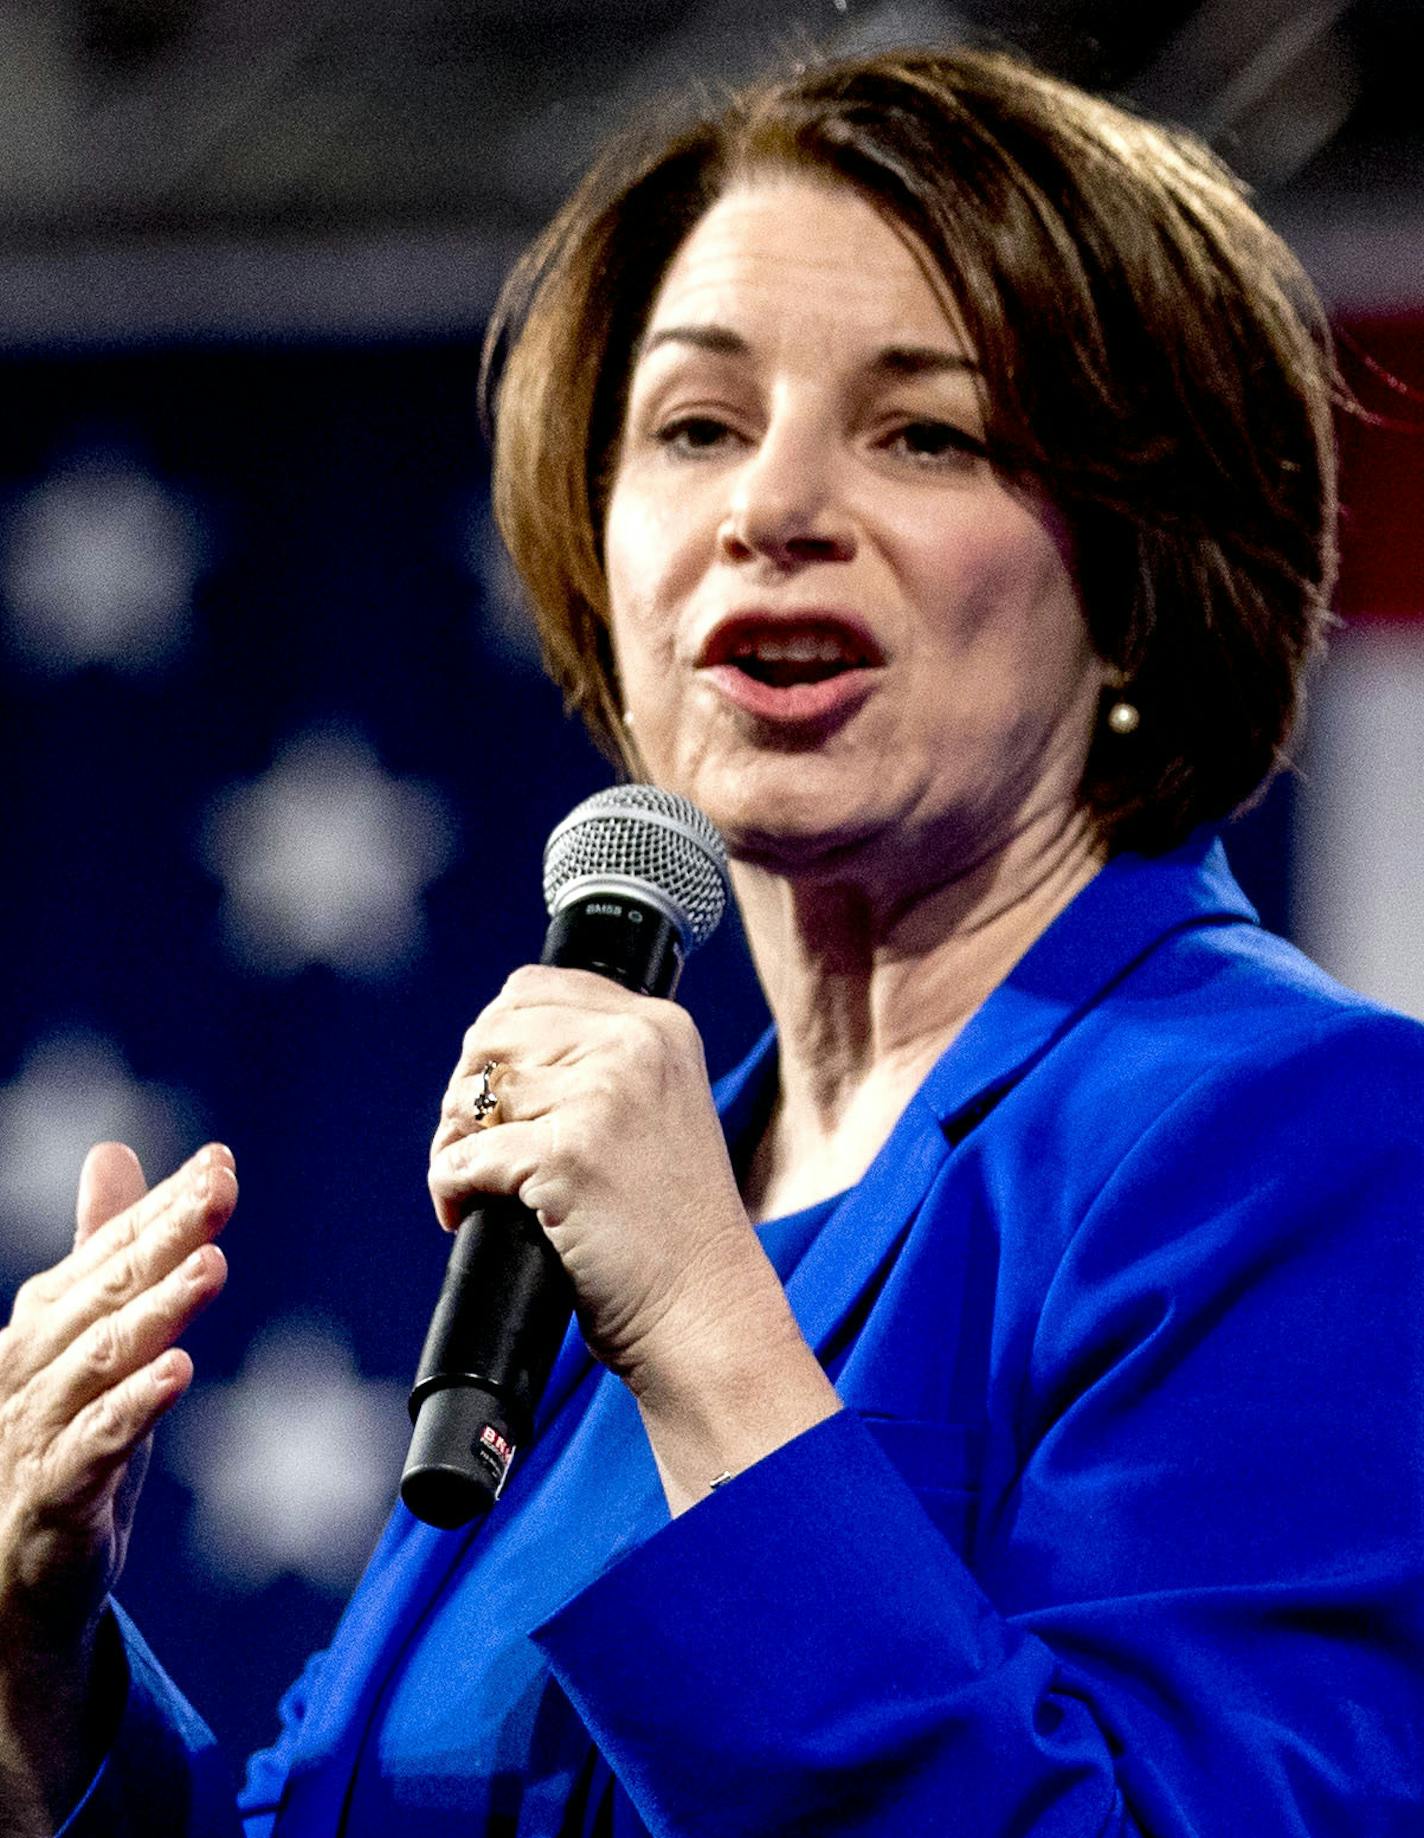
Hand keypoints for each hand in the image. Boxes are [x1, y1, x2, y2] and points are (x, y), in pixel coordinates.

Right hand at [0, 1141, 233, 1821]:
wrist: (11, 1568)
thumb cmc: (61, 1437)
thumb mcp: (94, 1335)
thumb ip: (104, 1246)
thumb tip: (112, 1153)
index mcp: (48, 1320)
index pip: (113, 1249)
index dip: (165, 1205)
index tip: (222, 1164)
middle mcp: (36, 1363)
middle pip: (110, 1290)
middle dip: (168, 1237)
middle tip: (221, 1192)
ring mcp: (41, 1428)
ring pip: (103, 1359)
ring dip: (158, 1311)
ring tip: (211, 1267)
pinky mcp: (54, 1494)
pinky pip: (95, 1445)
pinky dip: (134, 1407)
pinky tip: (177, 1372)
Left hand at [428, 966, 772, 1391]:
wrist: (705, 1309)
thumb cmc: (672, 1227)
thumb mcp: (658, 1111)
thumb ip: (601, 1065)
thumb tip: (491, 1057)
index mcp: (659, 1026)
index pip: (532, 988)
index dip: (494, 1041)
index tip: (492, 1096)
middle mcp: (635, 1045)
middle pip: (492, 1033)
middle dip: (466, 1091)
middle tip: (471, 1145)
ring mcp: (605, 1096)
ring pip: (474, 1094)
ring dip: (452, 1142)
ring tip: (472, 1184)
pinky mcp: (570, 1154)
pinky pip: (465, 1156)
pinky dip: (449, 1187)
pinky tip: (463, 1211)